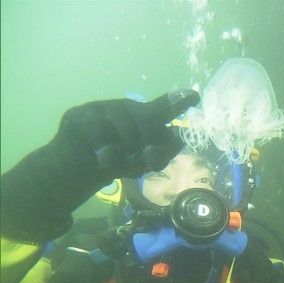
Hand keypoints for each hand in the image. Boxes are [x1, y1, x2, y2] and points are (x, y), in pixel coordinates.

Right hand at [55, 89, 199, 178]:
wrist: (77, 171)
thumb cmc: (115, 163)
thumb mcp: (142, 163)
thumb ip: (162, 153)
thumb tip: (178, 138)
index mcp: (144, 117)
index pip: (164, 107)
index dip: (179, 101)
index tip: (195, 97)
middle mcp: (125, 108)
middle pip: (146, 116)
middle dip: (149, 142)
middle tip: (145, 164)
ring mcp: (101, 107)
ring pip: (122, 121)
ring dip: (125, 149)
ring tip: (122, 167)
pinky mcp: (79, 114)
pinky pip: (97, 127)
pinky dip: (103, 147)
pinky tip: (104, 160)